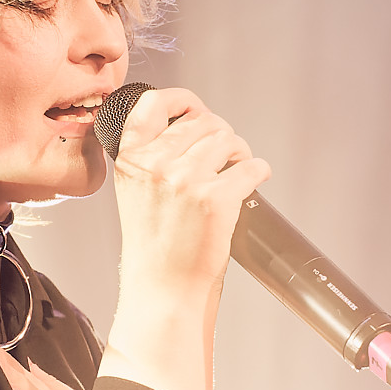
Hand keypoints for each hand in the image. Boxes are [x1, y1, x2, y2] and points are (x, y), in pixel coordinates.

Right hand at [106, 88, 272, 298]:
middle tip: (226, 154)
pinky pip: (251, 166)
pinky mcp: (217, 198)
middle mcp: (157, 164)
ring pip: (229, 139)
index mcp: (132, 159)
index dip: (182, 100)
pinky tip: (255, 178)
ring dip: (240, 152)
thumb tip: (190, 127)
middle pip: (203, 122)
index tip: (195, 109)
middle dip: (220, 134)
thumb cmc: (153, 248)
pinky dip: (258, 170)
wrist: (163, 289)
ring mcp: (186, 180)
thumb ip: (151, 158)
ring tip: (237, 169)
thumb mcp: (136, 192)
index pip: (153, 104)